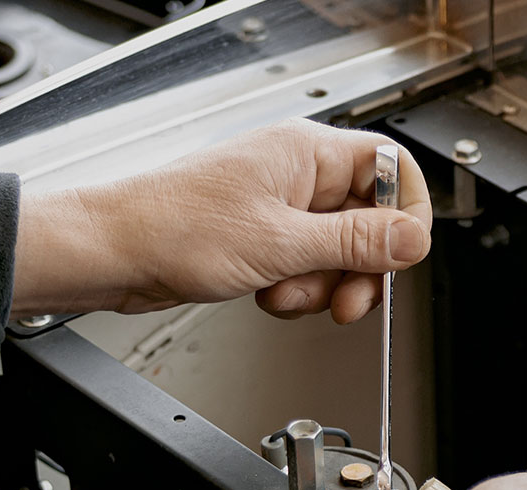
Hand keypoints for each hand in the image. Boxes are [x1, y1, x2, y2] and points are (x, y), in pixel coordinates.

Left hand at [12, 119, 433, 322]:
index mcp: (308, 153)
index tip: (399, 257)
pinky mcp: (263, 237)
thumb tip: (413, 238)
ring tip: (287, 294)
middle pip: (370, 219)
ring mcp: (281, 206)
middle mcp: (299, 175)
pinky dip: (297, 289)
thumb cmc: (173, 228)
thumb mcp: (282, 243)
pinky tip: (270, 294)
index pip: (392, 169)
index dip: (406, 215)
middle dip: (360, 268)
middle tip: (346, 299)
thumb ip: (357, 243)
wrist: (114, 252)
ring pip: (338, 251)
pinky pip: (307, 266)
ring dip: (322, 285)